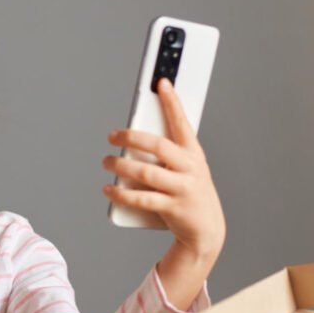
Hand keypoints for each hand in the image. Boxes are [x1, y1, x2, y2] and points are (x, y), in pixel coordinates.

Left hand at [102, 78, 225, 263]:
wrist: (207, 230)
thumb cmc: (190, 192)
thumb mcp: (186, 169)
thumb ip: (167, 154)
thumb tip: (134, 138)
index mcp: (194, 154)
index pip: (182, 123)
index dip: (172, 102)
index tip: (162, 82)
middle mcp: (190, 168)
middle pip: (158, 145)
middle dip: (131, 137)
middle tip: (112, 136)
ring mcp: (183, 188)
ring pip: (146, 172)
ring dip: (121, 165)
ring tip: (106, 162)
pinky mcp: (173, 208)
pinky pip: (143, 198)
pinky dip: (122, 193)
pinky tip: (109, 189)